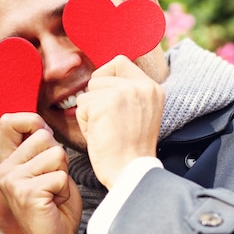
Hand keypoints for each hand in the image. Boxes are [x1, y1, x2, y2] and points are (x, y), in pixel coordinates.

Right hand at [0, 112, 81, 233]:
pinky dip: (65, 189)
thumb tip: (42, 125)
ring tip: (54, 192)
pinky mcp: (28, 194)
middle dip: (58, 156)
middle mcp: (5, 169)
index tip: (44, 141)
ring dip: (63, 173)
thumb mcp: (44, 167)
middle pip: (43, 136)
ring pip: (56, 154)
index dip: (33, 122)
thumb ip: (39, 146)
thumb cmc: (54, 204)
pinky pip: (60, 176)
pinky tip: (54, 202)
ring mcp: (13, 181)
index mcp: (7, 160)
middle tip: (52, 180)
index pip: (10, 121)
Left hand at [76, 55, 164, 188]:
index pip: (119, 61)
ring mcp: (124, 93)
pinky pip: (81, 107)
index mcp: (152, 87)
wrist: (131, 172)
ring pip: (87, 94)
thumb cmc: (129, 149)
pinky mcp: (106, 103)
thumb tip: (99, 77)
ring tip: (107, 131)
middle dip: (95, 101)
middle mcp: (141, 86)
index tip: (107, 100)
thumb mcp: (138, 112)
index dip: (105, 77)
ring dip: (90, 114)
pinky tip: (101, 136)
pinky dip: (85, 124)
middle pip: (97, 78)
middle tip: (110, 124)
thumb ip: (126, 93)